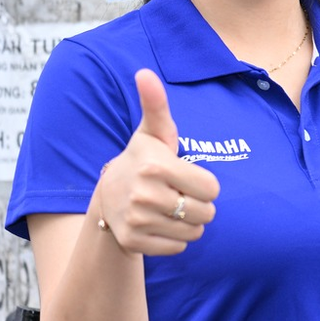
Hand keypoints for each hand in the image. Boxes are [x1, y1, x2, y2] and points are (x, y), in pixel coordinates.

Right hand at [94, 70, 220, 256]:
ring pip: (194, 232)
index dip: (205, 184)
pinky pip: (178, 248)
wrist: (107, 197)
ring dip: (189, 224)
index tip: (186, 177)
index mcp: (154, 166)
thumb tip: (145, 73)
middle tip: (178, 194)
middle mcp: (144, 194)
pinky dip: (174, 240)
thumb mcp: (152, 133)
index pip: (212, 188)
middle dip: (199, 205)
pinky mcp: (133, 242)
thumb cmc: (141, 160)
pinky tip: (159, 224)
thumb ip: (156, 104)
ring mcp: (137, 220)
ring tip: (169, 209)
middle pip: (206, 212)